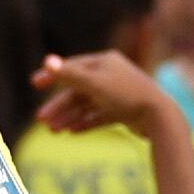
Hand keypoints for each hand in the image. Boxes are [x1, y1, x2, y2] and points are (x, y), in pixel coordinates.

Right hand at [30, 47, 179, 137]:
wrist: (158, 117)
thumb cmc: (126, 96)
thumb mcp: (94, 84)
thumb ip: (69, 74)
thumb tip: (47, 61)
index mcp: (105, 61)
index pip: (73, 66)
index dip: (53, 75)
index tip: (34, 83)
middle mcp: (111, 74)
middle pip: (78, 89)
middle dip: (59, 105)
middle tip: (41, 119)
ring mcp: (118, 93)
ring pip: (87, 104)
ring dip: (69, 117)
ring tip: (54, 131)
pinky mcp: (124, 110)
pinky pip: (99, 115)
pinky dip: (85, 122)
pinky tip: (72, 132)